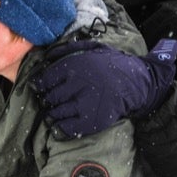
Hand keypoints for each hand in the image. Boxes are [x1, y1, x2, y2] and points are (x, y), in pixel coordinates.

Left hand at [31, 38, 176, 138]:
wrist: (136, 82)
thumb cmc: (112, 64)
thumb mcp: (92, 48)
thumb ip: (67, 49)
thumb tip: (46, 56)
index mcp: (74, 67)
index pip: (46, 79)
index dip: (40, 85)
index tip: (40, 87)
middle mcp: (76, 86)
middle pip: (50, 97)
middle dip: (46, 100)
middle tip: (49, 100)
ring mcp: (83, 104)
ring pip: (56, 113)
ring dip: (52, 114)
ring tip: (54, 112)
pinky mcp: (90, 121)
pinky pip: (67, 127)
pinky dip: (60, 127)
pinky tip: (60, 125)